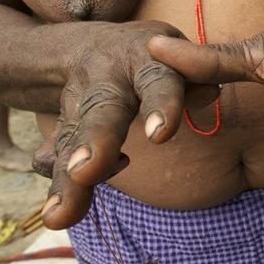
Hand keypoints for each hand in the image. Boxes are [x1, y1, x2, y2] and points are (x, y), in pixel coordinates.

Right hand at [34, 21, 211, 229]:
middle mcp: (110, 82)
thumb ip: (196, 78)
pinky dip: (54, 179)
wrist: (95, 47)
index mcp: (150, 63)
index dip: (160, 105)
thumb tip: (210, 93)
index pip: (158, 82)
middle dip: (95, 141)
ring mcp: (82, 105)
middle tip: (85, 173)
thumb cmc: (159, 60)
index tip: (160, 135)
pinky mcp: (65, 125)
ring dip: (67, 179)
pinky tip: (57, 211)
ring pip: (73, 139)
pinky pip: (53, 154)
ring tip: (59, 217)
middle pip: (103, 111)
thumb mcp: (178, 59)